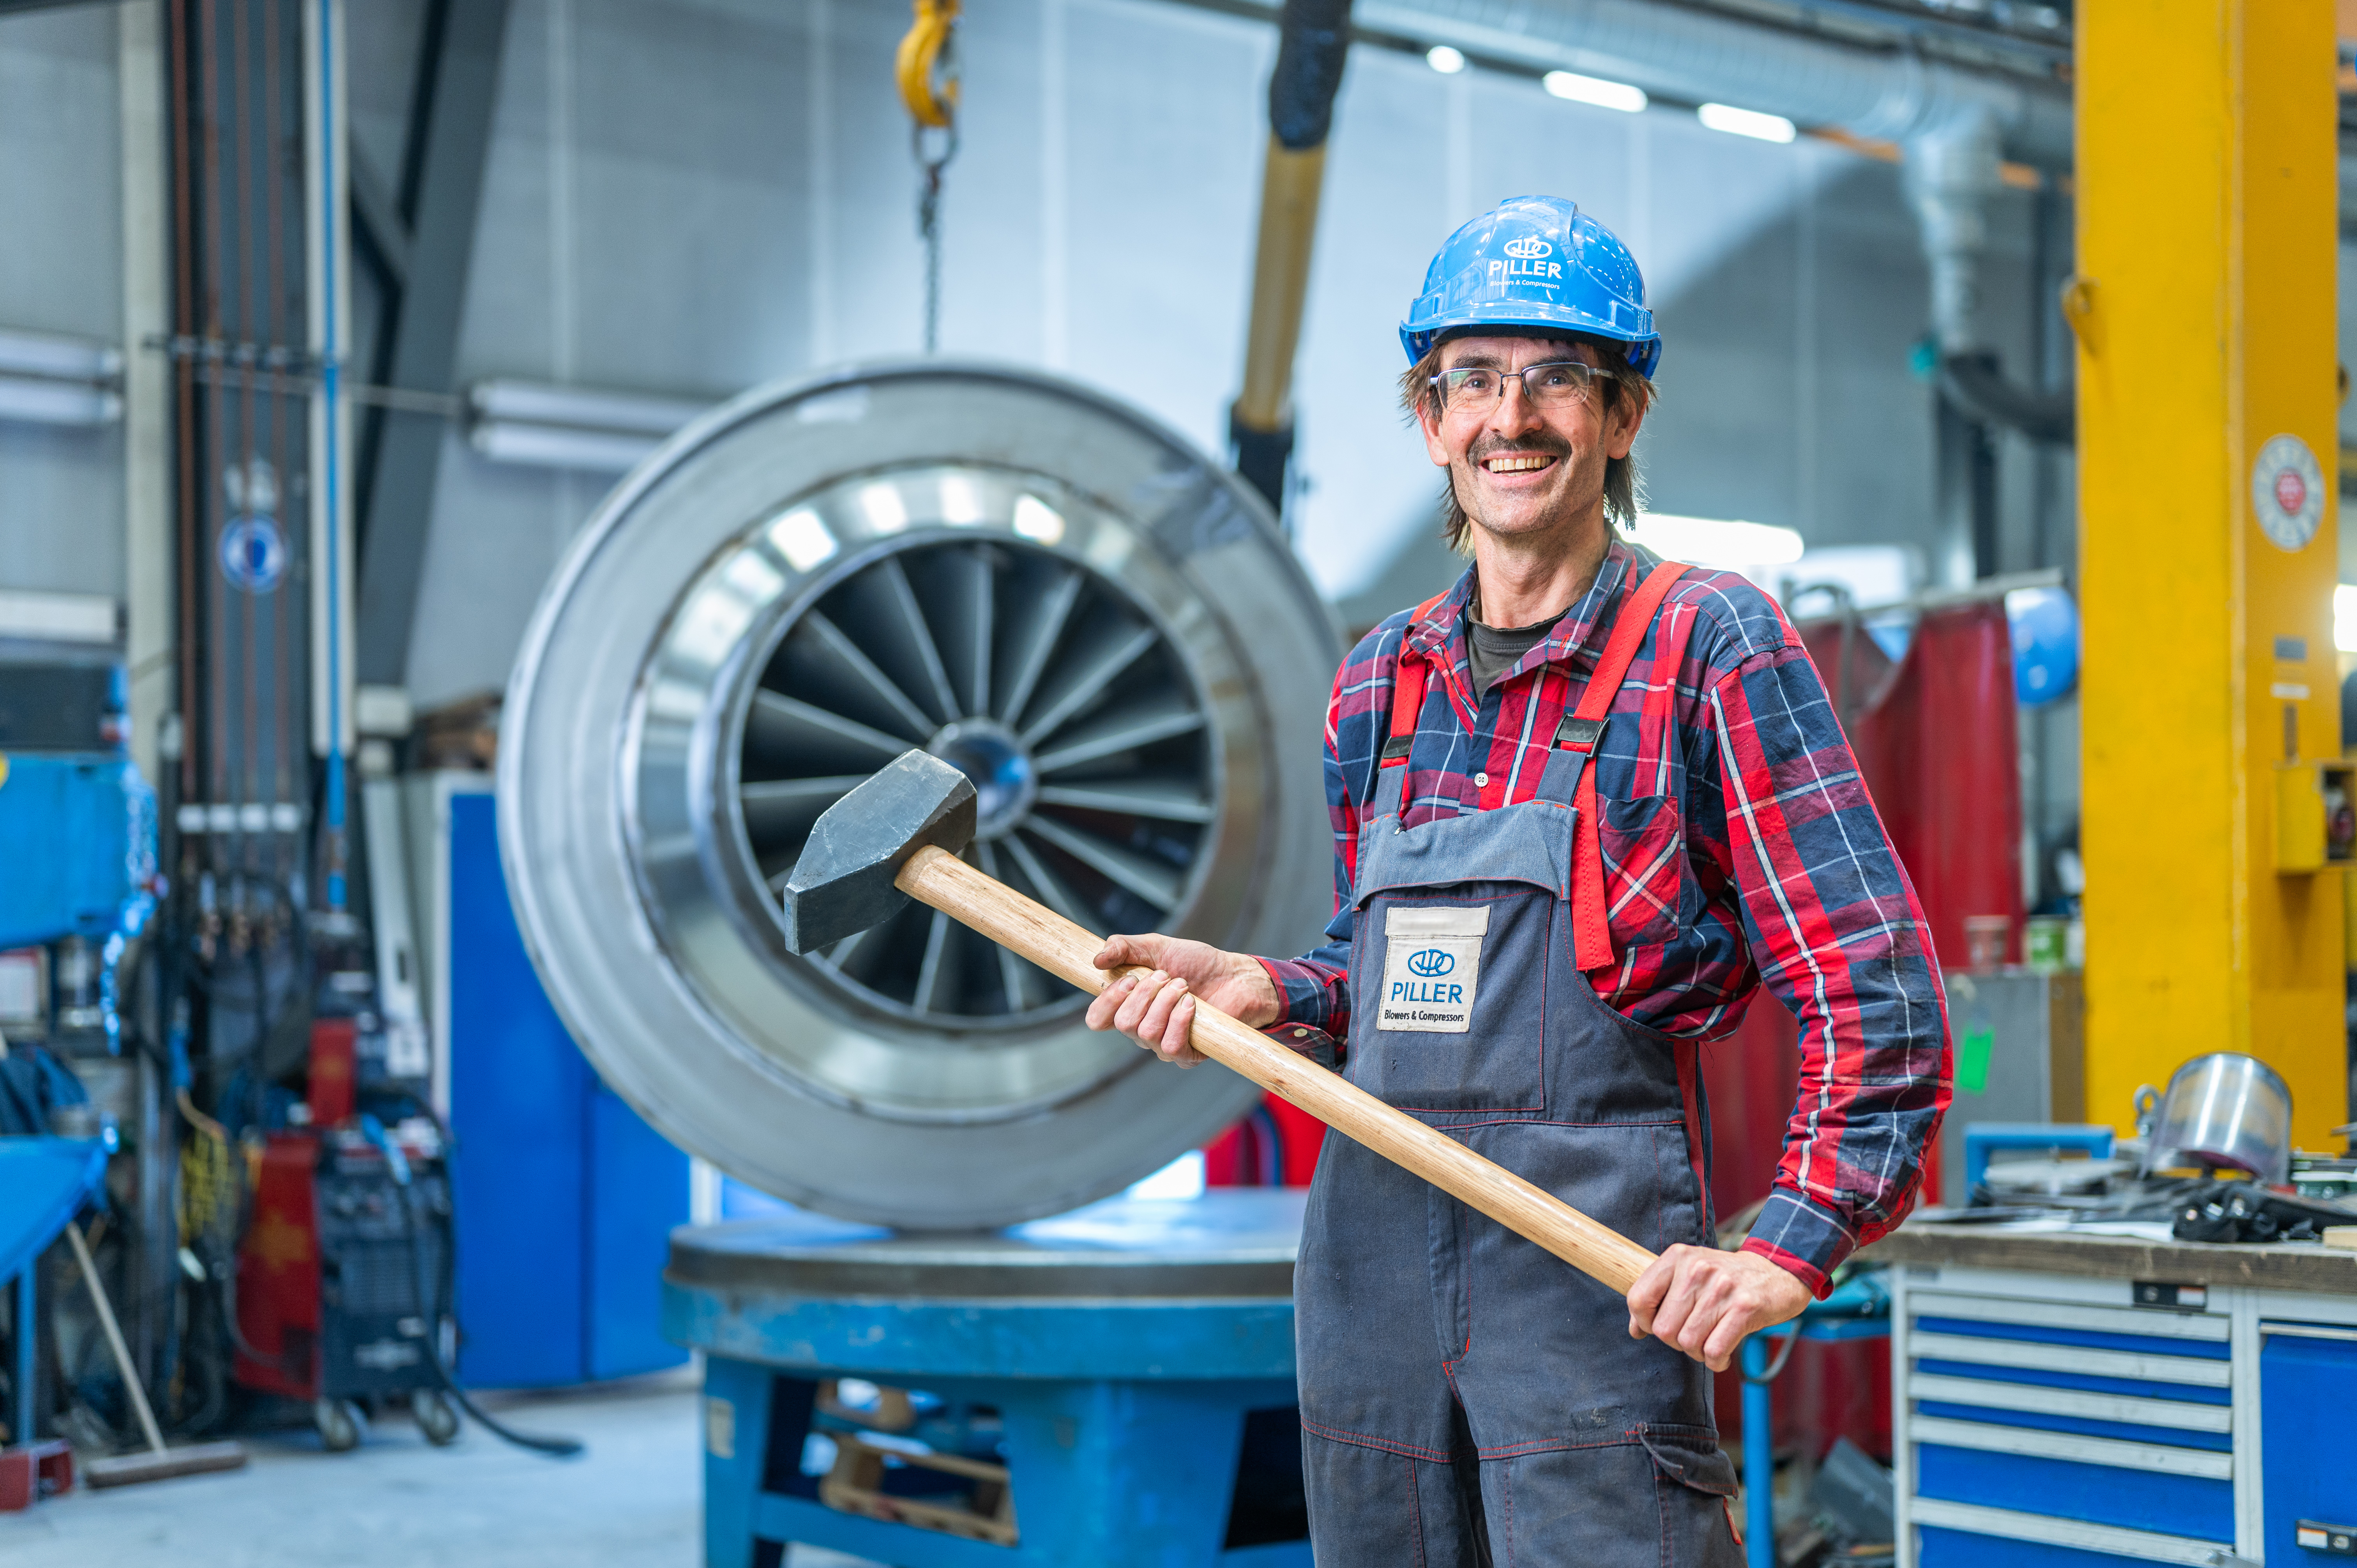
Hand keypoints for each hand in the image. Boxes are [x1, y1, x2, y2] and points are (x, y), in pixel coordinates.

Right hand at [1082, 934, 1280, 1066]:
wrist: (1235, 975)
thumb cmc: (1197, 963)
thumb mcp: (1157, 946)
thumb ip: (1124, 947)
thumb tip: (1097, 959)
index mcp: (1130, 1006)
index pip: (1098, 1019)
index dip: (1106, 1001)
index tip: (1129, 979)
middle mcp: (1142, 1030)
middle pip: (1124, 1024)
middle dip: (1145, 994)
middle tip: (1166, 976)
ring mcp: (1163, 1045)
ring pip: (1146, 1033)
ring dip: (1166, 1002)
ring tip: (1183, 986)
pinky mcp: (1187, 1055)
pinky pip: (1171, 1047)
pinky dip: (1180, 1020)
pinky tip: (1191, 1004)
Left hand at [1626, 1245, 1810, 1371]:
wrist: (1777, 1271)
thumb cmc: (1725, 1279)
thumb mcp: (1688, 1275)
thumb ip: (1659, 1298)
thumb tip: (1635, 1330)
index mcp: (1678, 1256)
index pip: (1638, 1298)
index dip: (1643, 1322)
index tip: (1656, 1327)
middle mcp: (1697, 1268)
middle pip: (1663, 1328)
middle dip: (1674, 1342)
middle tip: (1692, 1336)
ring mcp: (1722, 1287)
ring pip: (1688, 1342)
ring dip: (1697, 1353)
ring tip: (1709, 1342)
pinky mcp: (1745, 1307)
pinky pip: (1714, 1350)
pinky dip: (1716, 1361)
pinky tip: (1722, 1354)